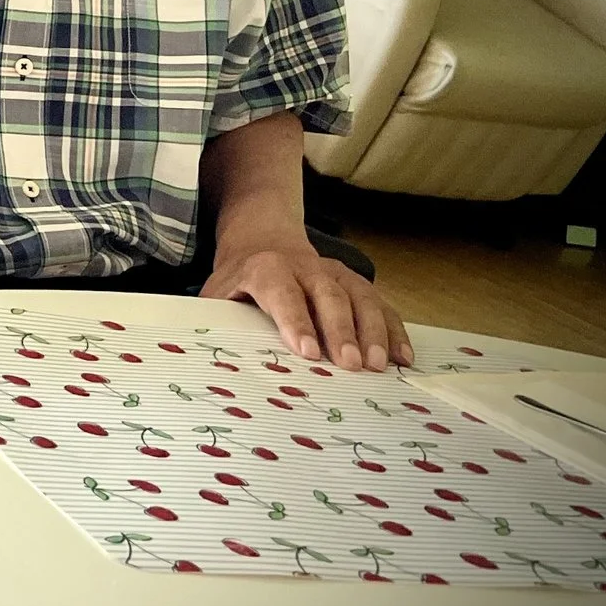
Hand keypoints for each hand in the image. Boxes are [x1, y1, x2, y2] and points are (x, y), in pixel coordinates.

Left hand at [201, 241, 411, 370]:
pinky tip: (403, 357)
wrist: (265, 240)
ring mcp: (336, 274)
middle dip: (341, 332)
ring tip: (379, 365)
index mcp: (267, 269)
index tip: (308, 352)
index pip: (283, 295)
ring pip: (361, 298)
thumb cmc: (242, 277)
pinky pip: (381, 305)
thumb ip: (214, 315)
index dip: (295, 322)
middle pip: (328, 297)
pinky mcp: (356, 283)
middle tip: (351, 365)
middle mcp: (306, 268)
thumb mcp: (219, 291)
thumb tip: (203, 348)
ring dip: (373, 332)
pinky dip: (394, 330)